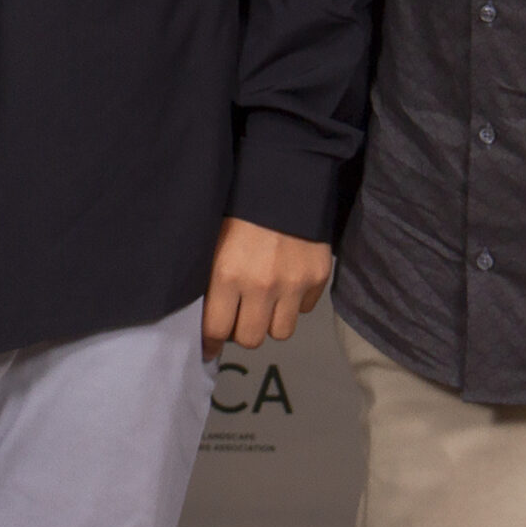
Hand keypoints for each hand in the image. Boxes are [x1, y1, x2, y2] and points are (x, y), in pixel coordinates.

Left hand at [202, 216, 332, 356]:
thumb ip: (211, 278)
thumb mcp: (213, 240)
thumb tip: (208, 314)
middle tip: (239, 317)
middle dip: (242, 331)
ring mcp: (292, 284)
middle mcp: (260, 286)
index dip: (210, 342)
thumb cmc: (239, 207)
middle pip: (250, 338)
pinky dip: (295, 304)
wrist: (284, 178)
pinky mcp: (317, 278)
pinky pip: (304, 310)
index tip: (209, 348)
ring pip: (280, 331)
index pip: (216, 328)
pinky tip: (286, 284)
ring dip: (270, 322)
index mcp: (226, 274)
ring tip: (265, 303)